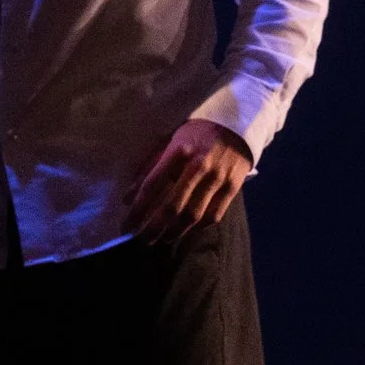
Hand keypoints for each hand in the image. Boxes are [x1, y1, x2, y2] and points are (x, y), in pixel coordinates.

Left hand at [125, 120, 253, 245]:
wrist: (237, 124)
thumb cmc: (197, 133)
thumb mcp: (171, 141)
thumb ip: (150, 167)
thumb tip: (128, 197)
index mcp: (178, 150)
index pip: (152, 185)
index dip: (137, 209)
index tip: (127, 225)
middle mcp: (198, 165)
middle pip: (172, 206)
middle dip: (154, 227)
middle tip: (141, 240)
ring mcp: (217, 177)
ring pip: (193, 215)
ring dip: (174, 232)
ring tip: (161, 239)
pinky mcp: (233, 187)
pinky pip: (214, 215)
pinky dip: (197, 228)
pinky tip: (185, 232)